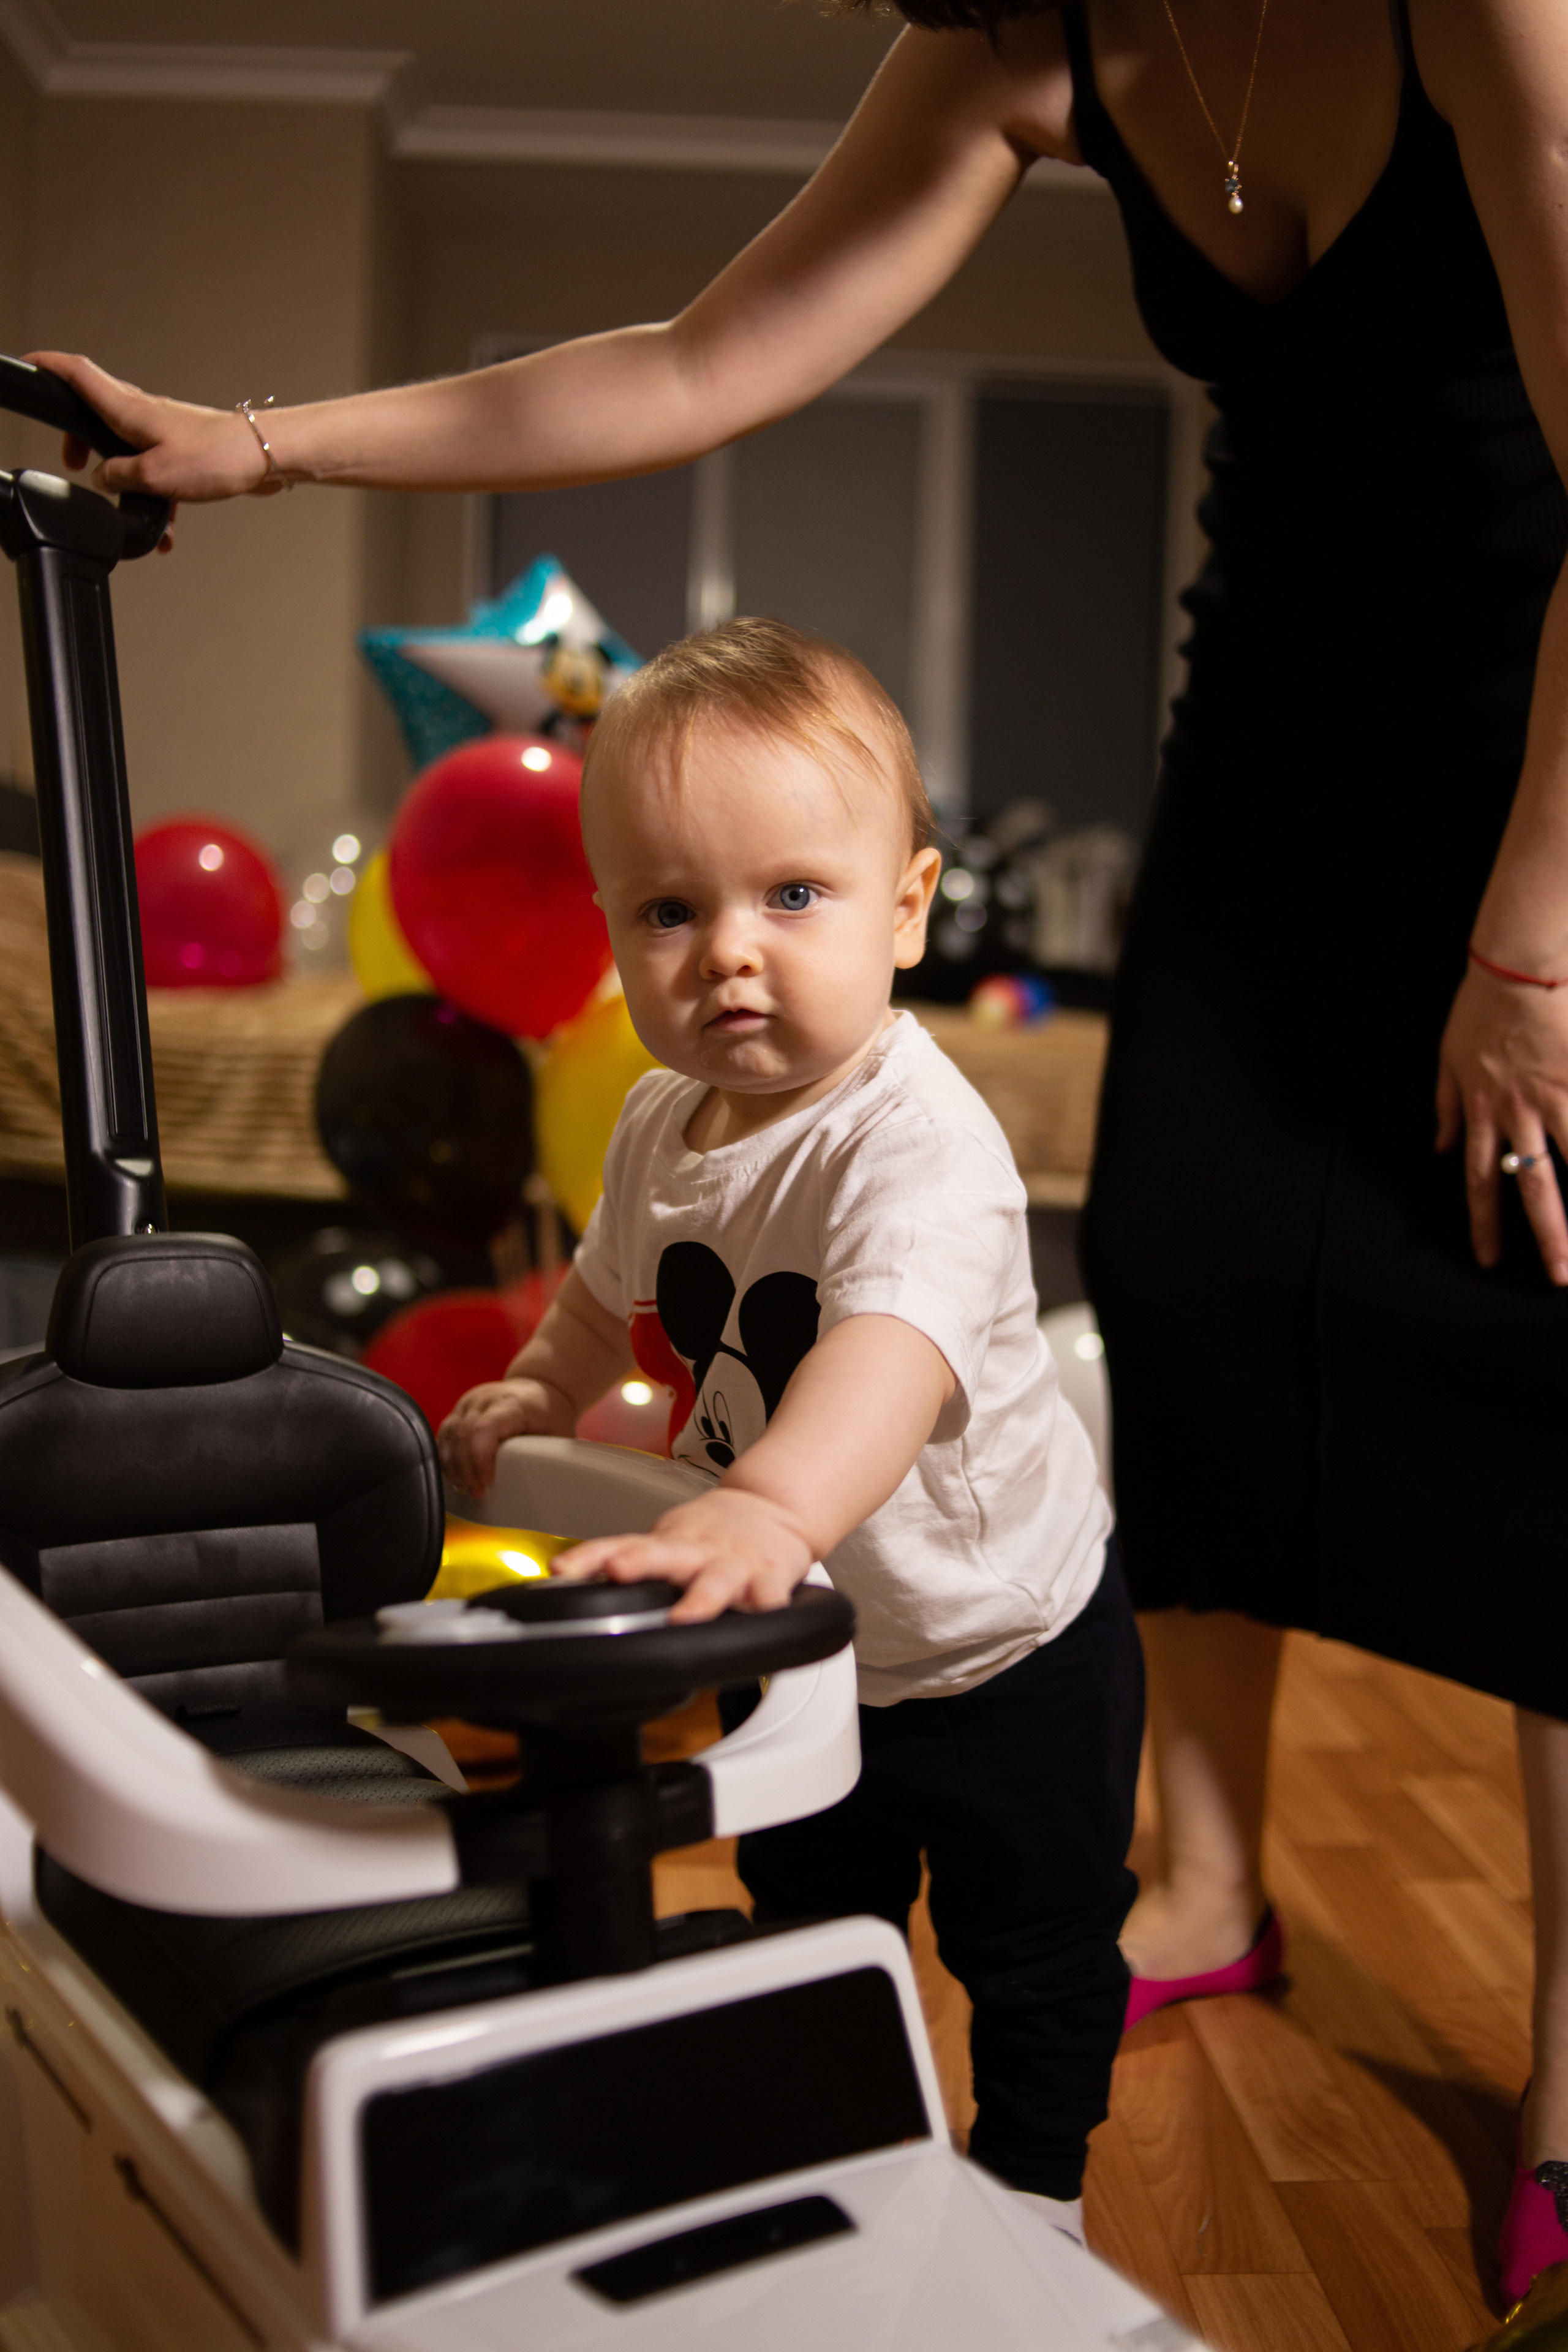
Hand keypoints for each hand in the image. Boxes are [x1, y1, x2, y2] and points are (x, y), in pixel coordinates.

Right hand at [24, 350, 270, 506]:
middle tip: (73, 464)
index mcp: (130, 410)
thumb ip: (118, 477)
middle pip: (96, 413)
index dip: (50, 366)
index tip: (30, 363)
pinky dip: (154, 497)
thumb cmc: (216, 457)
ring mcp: (165, 432)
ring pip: (128, 449)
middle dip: (79, 439)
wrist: (263, 459)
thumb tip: (101, 479)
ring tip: (122, 502)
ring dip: (120, 476)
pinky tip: (164, 527)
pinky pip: (157, 472)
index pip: (79, 375)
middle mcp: (145, 415)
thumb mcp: (153, 475)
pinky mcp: (185, 452)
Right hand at [437, 1376, 575, 1497]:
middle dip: (467, 1469)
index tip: (487, 1480)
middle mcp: (484, 1398)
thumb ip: (548, 1457)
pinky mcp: (459, 1410)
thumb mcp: (558, 1433)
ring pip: (449, 1436)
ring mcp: (468, 1402)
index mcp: (511, 1402)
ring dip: (454, 1467)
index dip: (480, 1457)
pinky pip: (444, 1435)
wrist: (541, 1387)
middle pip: (463, 1435)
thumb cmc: (550, 1413)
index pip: (484, 1428)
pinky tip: (457, 1475)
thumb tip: (549, 1488)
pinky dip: (447, 1458)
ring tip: (467, 1488)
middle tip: (477, 1493)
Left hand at [552, 1488, 813, 1622]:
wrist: (773, 1507)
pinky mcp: (772, 1579)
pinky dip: (768, 1611)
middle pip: (664, 1554)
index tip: (563, 1569)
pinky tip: (764, 1620)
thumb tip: (566, 1585)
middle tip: (617, 1569)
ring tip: (685, 1617)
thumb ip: (628, 1562)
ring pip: (717, 1580)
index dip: (588, 1557)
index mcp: (666, 1543)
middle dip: (639, 1561)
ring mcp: (734, 1564)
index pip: (618, 1545)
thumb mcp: (666, 1541)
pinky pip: (771, 1598)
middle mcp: (696, 1551)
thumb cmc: (712, 1533)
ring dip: (701, 1598)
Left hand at [1436, 962, 1567, 1282]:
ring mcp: (1555, 1098)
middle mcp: (1518, 1114)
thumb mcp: (1447, 1059)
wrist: (1515, 966)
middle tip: (1560, 1275)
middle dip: (1548, 1235)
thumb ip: (1446, 1106)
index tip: (1489, 1257)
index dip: (1484, 1223)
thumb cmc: (1481, 1007)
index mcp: (1481, 1112)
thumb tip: (1440, 1146)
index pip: (1479, 1180)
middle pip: (1533, 1186)